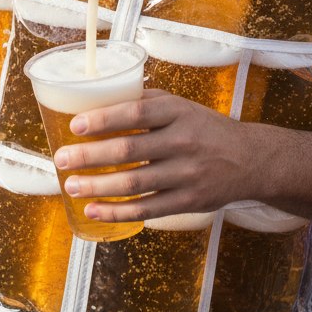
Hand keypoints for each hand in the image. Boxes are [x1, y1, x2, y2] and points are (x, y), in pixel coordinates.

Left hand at [53, 91, 256, 222]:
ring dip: (97, 186)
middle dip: (90, 155)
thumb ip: (146, 102)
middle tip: (61, 158)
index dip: (104, 118)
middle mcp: (182, 142)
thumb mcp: (182, 106)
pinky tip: (94, 210)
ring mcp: (186, 174)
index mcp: (178, 112)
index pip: (137, 111)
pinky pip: (146, 209)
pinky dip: (117, 212)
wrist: (250, 159)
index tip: (76, 125)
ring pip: (133, 182)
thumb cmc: (205, 128)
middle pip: (129, 149)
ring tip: (70, 186)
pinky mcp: (188, 202)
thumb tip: (101, 99)